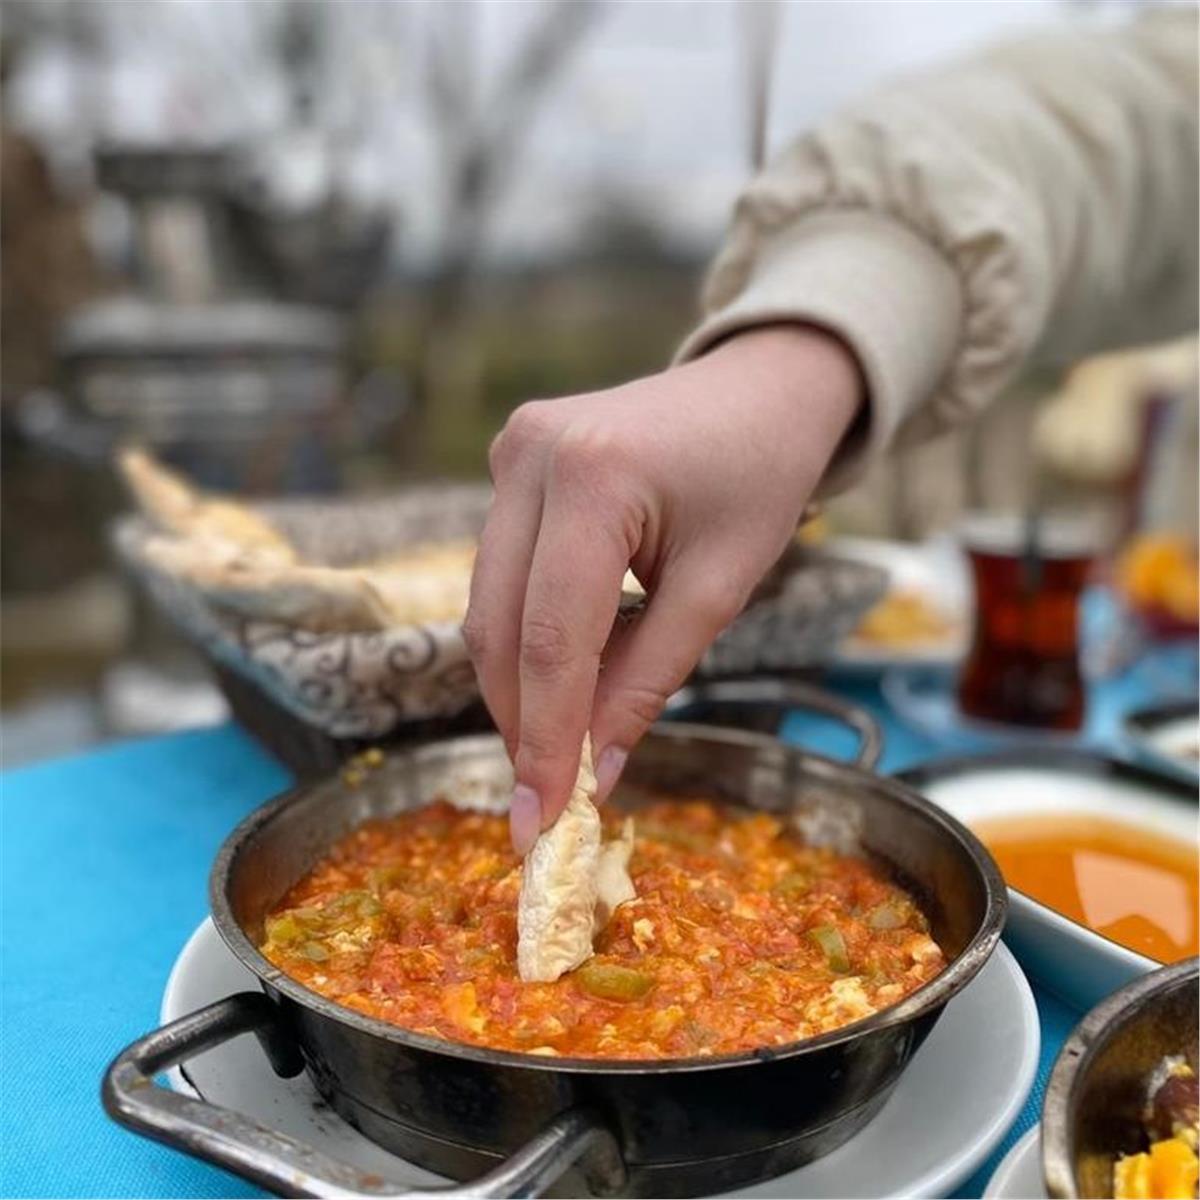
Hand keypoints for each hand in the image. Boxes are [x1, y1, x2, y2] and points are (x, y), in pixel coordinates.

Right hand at [463, 324, 863, 851]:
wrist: (762, 385)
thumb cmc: (761, 476)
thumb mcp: (720, 588)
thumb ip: (648, 681)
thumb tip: (591, 771)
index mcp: (594, 477)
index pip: (552, 637)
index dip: (546, 739)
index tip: (544, 822)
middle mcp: (530, 455)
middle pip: (497, 624)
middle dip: (522, 720)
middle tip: (548, 798)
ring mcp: (511, 450)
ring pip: (488, 602)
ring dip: (520, 682)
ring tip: (560, 746)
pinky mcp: (511, 461)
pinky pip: (504, 570)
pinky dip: (528, 633)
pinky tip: (564, 675)